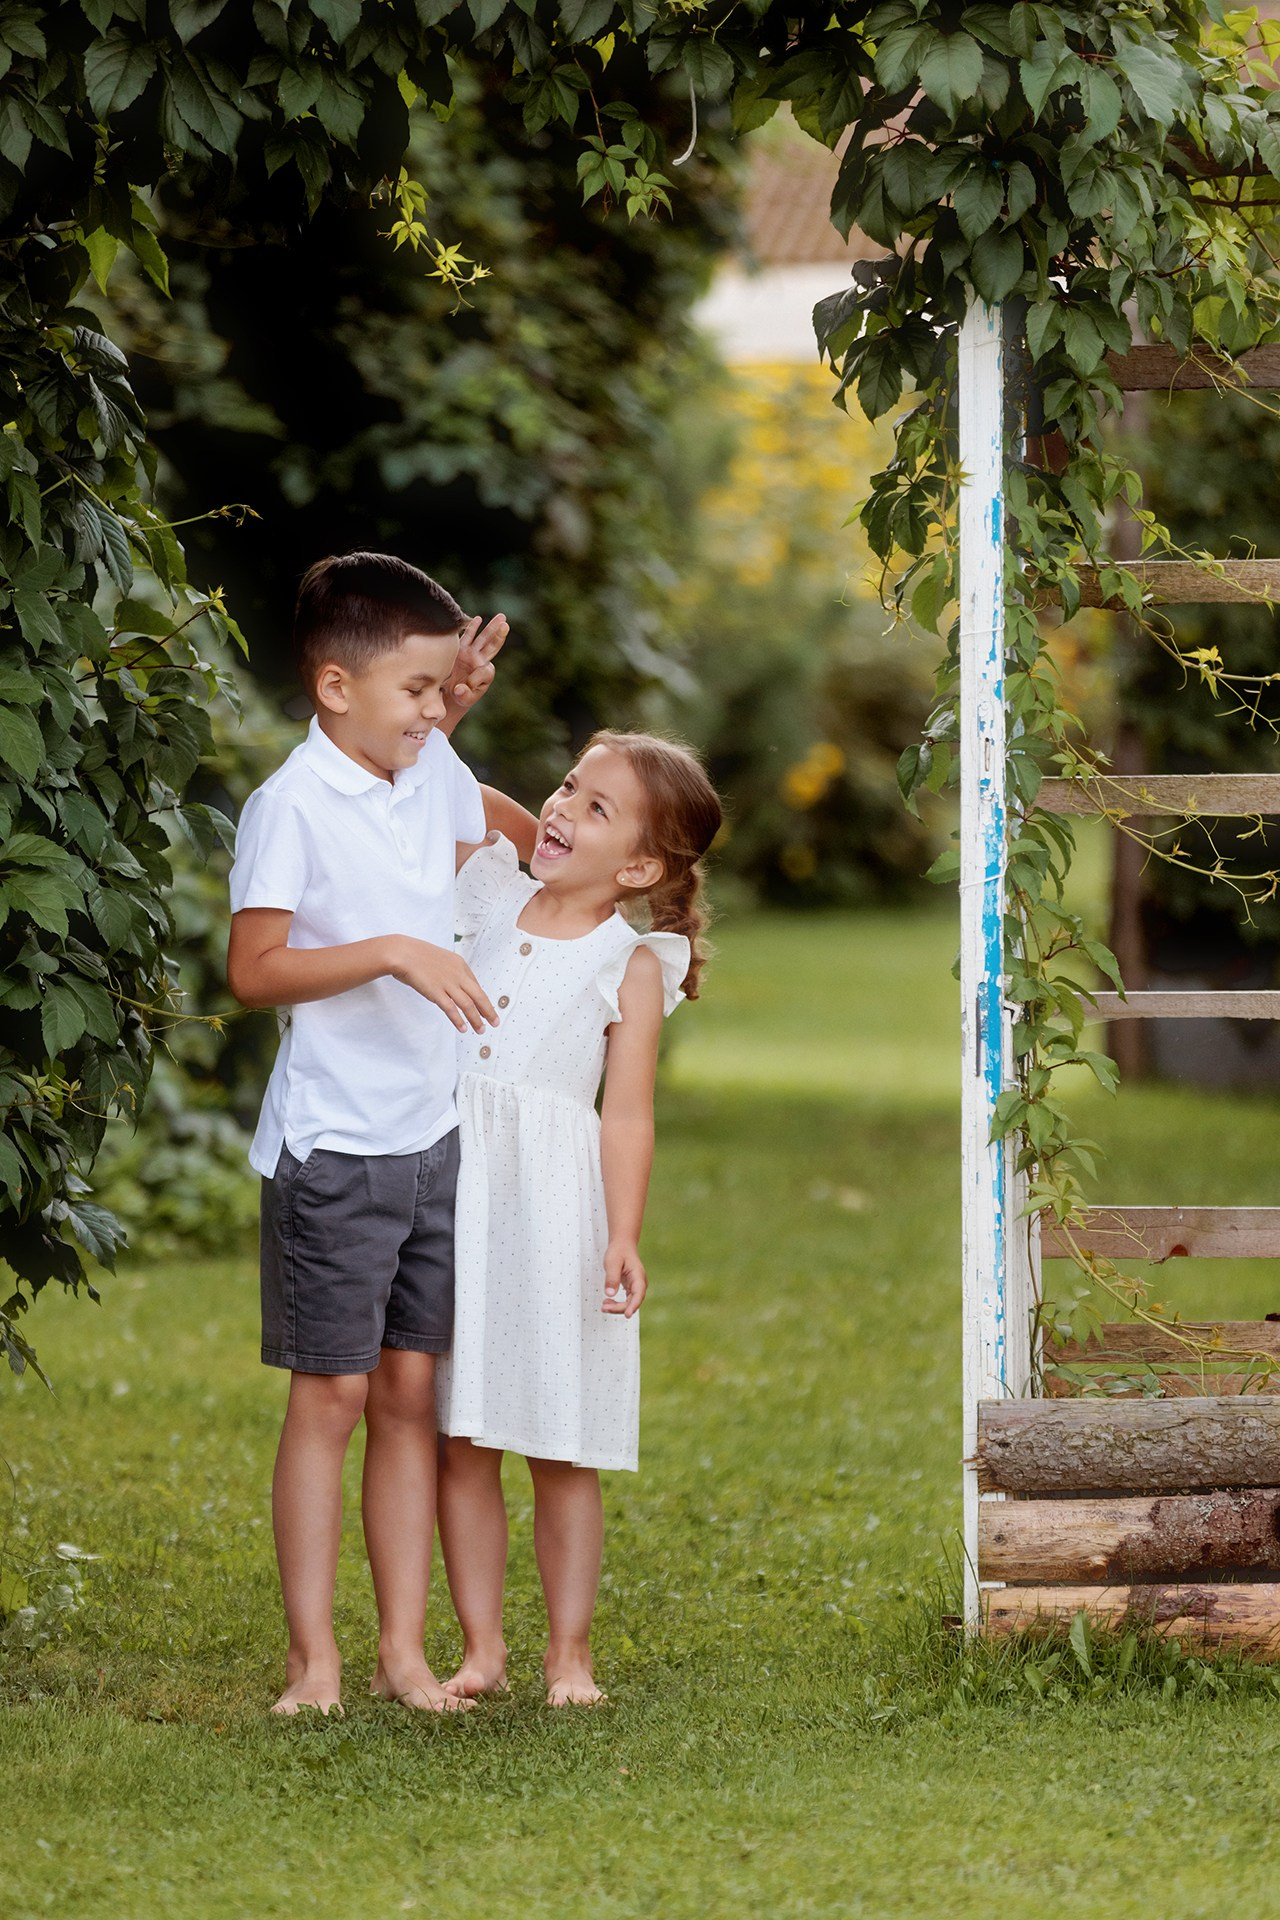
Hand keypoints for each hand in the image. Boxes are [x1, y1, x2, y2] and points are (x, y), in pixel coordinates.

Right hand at [383, 936, 497, 1033]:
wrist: (402, 952)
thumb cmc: (417, 955)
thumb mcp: (440, 959)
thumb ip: (449, 971)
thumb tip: (454, 985)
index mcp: (460, 964)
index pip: (476, 985)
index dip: (483, 999)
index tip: (487, 1009)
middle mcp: (457, 974)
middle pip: (478, 996)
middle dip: (488, 1011)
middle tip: (495, 1022)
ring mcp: (447, 983)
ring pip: (467, 1004)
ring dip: (475, 1019)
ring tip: (480, 1030)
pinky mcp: (436, 992)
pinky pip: (451, 1009)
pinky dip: (458, 1020)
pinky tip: (463, 1028)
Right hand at [440, 613, 508, 732]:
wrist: (452, 693)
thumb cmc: (461, 696)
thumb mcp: (464, 698)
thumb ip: (464, 695)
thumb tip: (459, 690)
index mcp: (485, 673)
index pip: (485, 670)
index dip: (475, 680)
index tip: (461, 689)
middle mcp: (480, 661)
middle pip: (492, 646)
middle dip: (499, 635)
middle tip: (506, 624)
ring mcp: (471, 654)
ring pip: (483, 639)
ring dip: (492, 627)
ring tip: (502, 617)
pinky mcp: (460, 650)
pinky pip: (467, 637)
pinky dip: (472, 628)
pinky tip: (478, 618)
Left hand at [602, 1241, 646, 1316]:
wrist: (622, 1245)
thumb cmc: (618, 1251)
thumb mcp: (612, 1263)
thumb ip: (611, 1278)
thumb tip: (610, 1294)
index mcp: (638, 1276)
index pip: (638, 1294)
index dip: (633, 1306)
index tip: (627, 1314)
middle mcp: (640, 1283)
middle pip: (633, 1301)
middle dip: (619, 1308)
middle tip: (604, 1307)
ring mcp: (636, 1286)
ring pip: (630, 1302)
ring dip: (618, 1307)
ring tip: (604, 1306)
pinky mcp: (631, 1287)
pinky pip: (626, 1300)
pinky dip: (617, 1303)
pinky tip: (608, 1302)